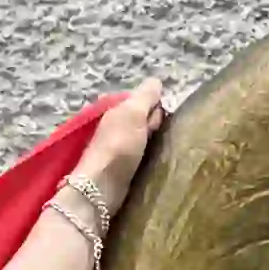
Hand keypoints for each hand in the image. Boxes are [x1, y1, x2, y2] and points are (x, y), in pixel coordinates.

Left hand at [77, 78, 163, 193]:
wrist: (101, 187)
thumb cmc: (119, 146)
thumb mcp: (134, 112)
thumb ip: (145, 96)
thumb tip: (157, 82)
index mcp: (115, 110)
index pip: (142, 101)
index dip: (156, 108)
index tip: (164, 119)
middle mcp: (114, 127)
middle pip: (144, 120)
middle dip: (156, 126)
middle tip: (165, 137)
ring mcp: (117, 149)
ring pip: (144, 139)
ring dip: (155, 144)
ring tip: (166, 151)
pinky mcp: (121, 169)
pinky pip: (142, 157)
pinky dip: (150, 159)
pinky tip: (157, 164)